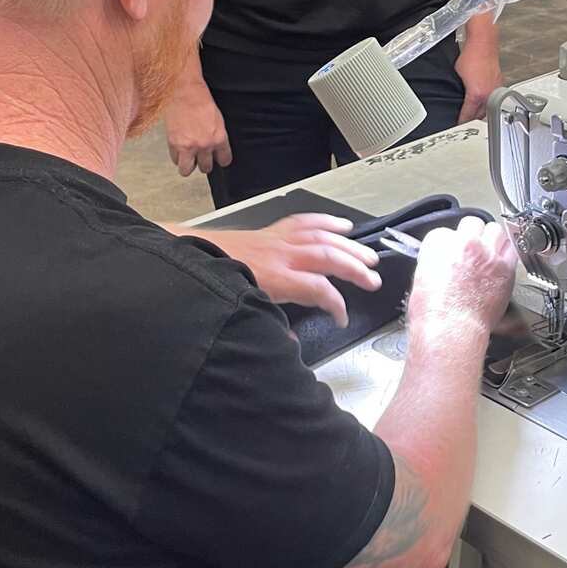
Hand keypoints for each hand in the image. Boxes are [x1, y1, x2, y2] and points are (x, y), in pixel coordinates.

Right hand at [164, 79, 230, 176]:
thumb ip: (217, 137)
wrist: (185, 91)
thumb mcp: (217, 120)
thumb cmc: (201, 101)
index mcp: (219, 138)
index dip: (220, 160)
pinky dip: (176, 156)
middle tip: (200, 156)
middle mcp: (205, 145)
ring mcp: (189, 146)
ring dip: (188, 165)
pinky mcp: (174, 144)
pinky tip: (178, 149)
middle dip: (203, 163)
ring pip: (187, 170)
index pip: (224, 160)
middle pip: (206, 168)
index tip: (218, 159)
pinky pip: (175, 160)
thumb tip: (215, 149)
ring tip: (188, 158)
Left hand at [200, 215, 380, 326]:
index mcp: (277, 279)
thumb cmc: (217, 286)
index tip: (341, 318)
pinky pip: (305, 221)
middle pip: (328, 258)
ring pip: (322, 237)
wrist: (193, 259)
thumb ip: (270, 328)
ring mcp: (279, 240)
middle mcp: (282, 256)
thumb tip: (289, 346)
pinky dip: (326, 221)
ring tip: (369, 256)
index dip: (336, 304)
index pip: (319, 289)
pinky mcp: (272, 231)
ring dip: (349, 246)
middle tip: (373, 281)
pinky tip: (342, 225)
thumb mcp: (245, 313)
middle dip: (355, 269)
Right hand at [407, 216, 515, 332]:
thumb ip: (437, 261)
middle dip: (473, 234)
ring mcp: (487, 253)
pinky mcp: (505, 267)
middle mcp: (464, 242)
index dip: (450, 243)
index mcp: (438, 242)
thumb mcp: (423, 277)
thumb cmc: (434, 311)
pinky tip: (502, 261)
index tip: (453, 252)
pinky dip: (507, 253)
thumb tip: (445, 261)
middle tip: (473, 247)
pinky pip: (511, 249)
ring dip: (492, 239)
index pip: (446, 231)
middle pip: (473, 222)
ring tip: (489, 250)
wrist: (451, 328)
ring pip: (495, 230)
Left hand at [455, 39, 501, 123]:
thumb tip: (456, 95)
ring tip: (474, 113)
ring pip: (489, 107)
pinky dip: (488, 102)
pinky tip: (483, 100)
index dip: (462, 121)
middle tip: (465, 121)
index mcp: (477, 94)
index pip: (468, 114)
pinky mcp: (499, 82)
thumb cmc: (471, 54)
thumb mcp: (457, 75)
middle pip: (481, 115)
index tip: (459, 124)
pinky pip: (494, 98)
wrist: (483, 42)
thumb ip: (458, 89)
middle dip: (473, 119)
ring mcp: (495, 88)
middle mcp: (488, 94)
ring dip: (482, 112)